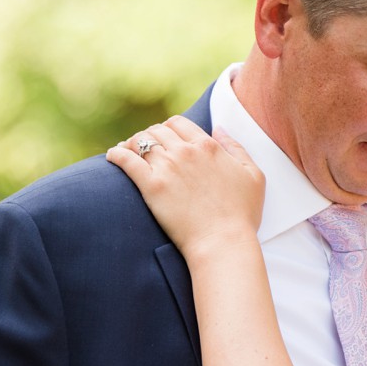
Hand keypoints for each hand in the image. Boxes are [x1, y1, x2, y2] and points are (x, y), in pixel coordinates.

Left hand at [106, 116, 263, 260]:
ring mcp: (168, 167)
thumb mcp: (253, 175)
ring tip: (127, 151)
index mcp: (208, 146)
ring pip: (140, 141)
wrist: (223, 241)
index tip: (164, 138)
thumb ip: (236, 147)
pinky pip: (126, 159)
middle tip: (145, 147)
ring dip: (132, 143)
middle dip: (150, 135)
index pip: (179, 123)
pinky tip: (113, 156)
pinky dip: (116, 154)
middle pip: (157, 130)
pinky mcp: (151, 185)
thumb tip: (219, 128)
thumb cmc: (242, 214)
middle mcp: (186, 151)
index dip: (169, 128)